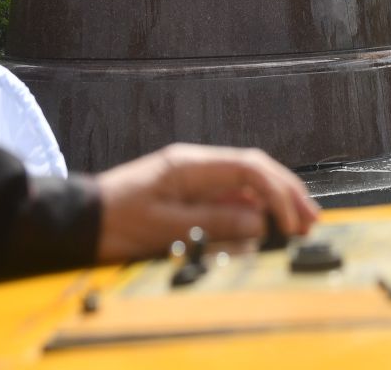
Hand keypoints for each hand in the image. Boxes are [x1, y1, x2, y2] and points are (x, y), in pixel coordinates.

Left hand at [91, 142, 318, 261]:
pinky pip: (229, 197)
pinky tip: (266, 224)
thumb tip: (257, 223)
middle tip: (310, 219)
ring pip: (246, 182)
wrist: (80, 220)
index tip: (291, 220)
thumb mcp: (164, 226)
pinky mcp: (188, 194)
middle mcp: (195, 165)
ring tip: (298, 222)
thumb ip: (213, 222)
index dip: (277, 192)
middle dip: (285, 192)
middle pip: (253, 170)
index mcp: (190, 165)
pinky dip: (252, 209)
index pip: (248, 168)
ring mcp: (192, 178)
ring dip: (273, 200)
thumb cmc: (114, 221)